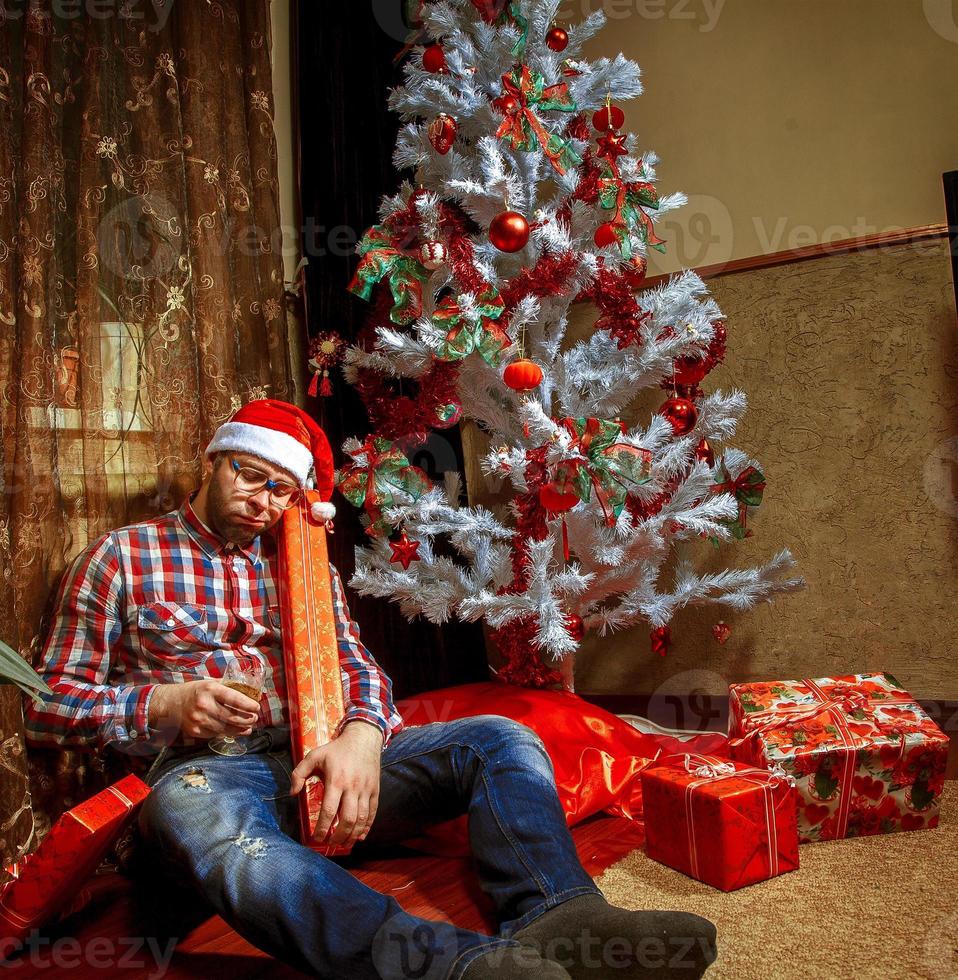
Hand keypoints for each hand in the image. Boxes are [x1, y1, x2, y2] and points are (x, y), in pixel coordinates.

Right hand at [148, 680, 260, 739]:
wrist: (170, 703)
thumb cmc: (194, 691)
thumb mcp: (210, 683)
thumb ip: (227, 687)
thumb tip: (249, 691)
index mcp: (210, 689)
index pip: (234, 698)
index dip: (248, 705)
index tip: (257, 707)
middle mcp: (204, 705)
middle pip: (232, 717)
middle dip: (247, 719)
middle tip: (254, 719)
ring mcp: (199, 720)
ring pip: (225, 729)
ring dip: (240, 730)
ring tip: (248, 728)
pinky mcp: (195, 731)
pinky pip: (215, 735)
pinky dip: (227, 734)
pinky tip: (234, 731)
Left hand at [289, 720, 383, 847]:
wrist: (363, 739)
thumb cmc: (336, 749)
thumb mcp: (314, 756)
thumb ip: (299, 773)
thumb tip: (292, 793)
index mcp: (336, 780)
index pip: (329, 811)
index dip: (322, 828)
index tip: (316, 838)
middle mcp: (352, 787)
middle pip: (347, 819)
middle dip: (338, 836)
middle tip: (330, 843)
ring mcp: (366, 789)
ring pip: (361, 818)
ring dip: (353, 835)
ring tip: (344, 843)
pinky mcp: (375, 790)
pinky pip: (372, 812)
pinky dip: (367, 826)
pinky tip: (360, 835)